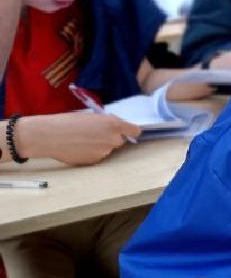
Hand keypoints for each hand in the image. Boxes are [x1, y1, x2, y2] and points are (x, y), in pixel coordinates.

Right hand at [12, 112, 140, 164]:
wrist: (48, 136)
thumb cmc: (68, 121)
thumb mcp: (92, 116)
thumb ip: (107, 123)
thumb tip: (114, 128)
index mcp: (114, 125)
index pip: (135, 131)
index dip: (130, 131)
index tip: (126, 131)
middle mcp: (113, 140)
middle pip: (120, 141)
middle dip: (111, 138)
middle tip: (95, 134)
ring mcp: (104, 152)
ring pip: (108, 149)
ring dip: (100, 146)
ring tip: (82, 140)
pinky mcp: (95, 161)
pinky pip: (98, 157)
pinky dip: (91, 153)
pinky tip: (78, 148)